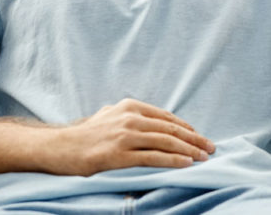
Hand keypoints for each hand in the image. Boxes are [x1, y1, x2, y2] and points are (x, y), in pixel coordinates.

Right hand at [47, 98, 214, 175]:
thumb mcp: (109, 115)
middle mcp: (130, 118)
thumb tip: (149, 121)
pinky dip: (172, 160)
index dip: (187, 128)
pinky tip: (186, 164)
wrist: (59, 147)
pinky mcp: (119, 155)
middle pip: (171, 129)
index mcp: (130, 106)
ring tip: (204, 157)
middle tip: (211, 147)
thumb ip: (129, 115)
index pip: (167, 117)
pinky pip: (153, 157)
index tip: (200, 137)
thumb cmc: (85, 134)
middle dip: (195, 139)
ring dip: (189, 150)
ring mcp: (125, 136)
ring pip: (166, 142)